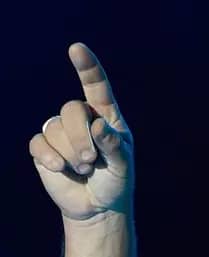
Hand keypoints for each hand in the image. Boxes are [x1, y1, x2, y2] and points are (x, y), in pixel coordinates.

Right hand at [28, 43, 133, 221]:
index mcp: (106, 117)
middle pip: (72, 110)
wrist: (98, 207)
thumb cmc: (115, 181)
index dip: (87, 68)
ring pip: (55, 128)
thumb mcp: (122, 165)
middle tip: (92, 160)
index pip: (96, 87)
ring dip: (71, 153)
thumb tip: (98, 126)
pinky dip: (49, 157)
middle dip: (81, 136)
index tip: (76, 49)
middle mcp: (82, 120)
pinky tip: (60, 168)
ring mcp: (60, 132)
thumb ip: (113, 145)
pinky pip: (38, 143)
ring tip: (84, 168)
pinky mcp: (44, 148)